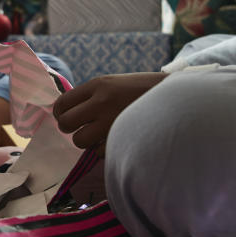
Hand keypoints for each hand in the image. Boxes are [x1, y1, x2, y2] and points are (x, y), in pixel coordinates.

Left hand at [53, 72, 167, 154]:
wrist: (175, 99)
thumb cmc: (141, 93)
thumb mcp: (114, 84)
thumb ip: (91, 97)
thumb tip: (65, 113)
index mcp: (98, 84)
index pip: (63, 103)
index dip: (60, 113)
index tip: (64, 117)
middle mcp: (101, 102)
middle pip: (66, 123)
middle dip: (69, 128)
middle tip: (78, 128)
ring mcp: (111, 122)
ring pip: (80, 141)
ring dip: (87, 141)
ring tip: (99, 135)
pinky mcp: (121, 139)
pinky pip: (99, 152)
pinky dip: (104, 149)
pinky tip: (116, 139)